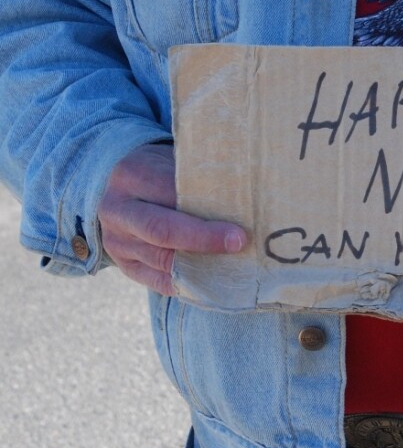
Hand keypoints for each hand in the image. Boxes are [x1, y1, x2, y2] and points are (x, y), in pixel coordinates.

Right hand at [97, 143, 246, 294]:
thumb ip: (197, 177)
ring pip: (161, 260)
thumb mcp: (172, 162)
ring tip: (233, 264)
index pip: (169, 193)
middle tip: (238, 242)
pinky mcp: (124, 264)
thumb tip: (241, 197)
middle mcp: (117, 210)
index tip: (235, 217)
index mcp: (132, 175)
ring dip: (200, 265)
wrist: (117, 188)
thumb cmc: (160, 172)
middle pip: (162, 230)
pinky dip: (188, 285)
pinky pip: (158, 281)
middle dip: (203, 239)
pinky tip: (214, 282)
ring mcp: (116, 241)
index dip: (202, 206)